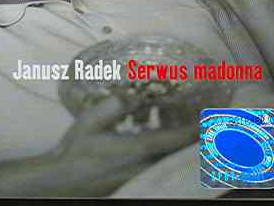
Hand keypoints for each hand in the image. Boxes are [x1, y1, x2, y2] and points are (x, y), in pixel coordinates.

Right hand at [50, 96, 196, 195]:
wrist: (63, 180)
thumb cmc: (76, 148)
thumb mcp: (91, 121)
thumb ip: (115, 105)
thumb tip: (137, 92)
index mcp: (139, 149)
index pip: (178, 139)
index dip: (197, 127)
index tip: (210, 115)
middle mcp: (147, 165)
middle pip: (181, 150)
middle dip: (193, 131)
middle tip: (196, 111)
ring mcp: (143, 174)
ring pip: (172, 156)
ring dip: (178, 137)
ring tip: (170, 114)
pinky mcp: (138, 179)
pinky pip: (161, 161)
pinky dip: (165, 145)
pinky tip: (152, 128)